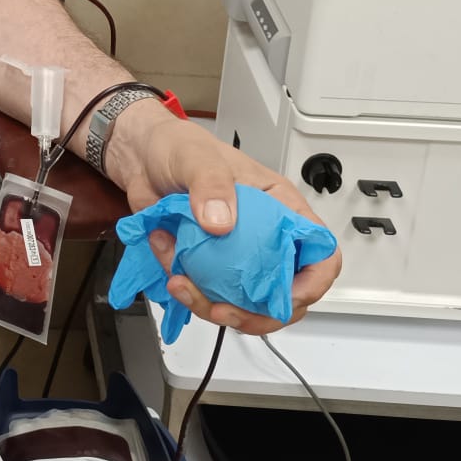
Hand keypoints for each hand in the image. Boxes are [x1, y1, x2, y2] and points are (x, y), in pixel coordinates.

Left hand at [108, 100, 341, 334]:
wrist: (140, 156)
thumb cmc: (179, 147)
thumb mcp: (198, 157)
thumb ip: (211, 184)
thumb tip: (221, 222)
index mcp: (280, 207)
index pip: (320, 251)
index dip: (313, 282)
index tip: (285, 298)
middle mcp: (264, 237)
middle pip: (284, 293)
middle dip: (257, 313)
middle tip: (222, 309)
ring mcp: (237, 256)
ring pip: (246, 304)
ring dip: (214, 306)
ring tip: (182, 285)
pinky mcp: (207, 266)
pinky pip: (209, 295)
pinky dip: (189, 293)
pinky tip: (169, 267)